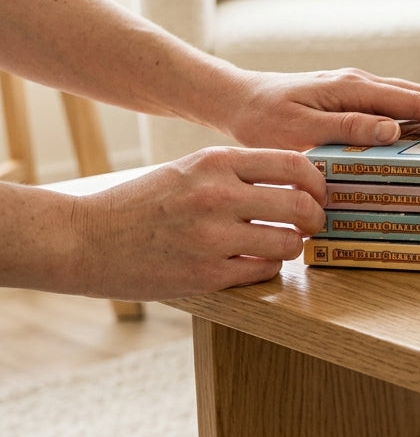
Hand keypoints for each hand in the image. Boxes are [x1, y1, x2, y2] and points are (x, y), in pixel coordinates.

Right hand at [71, 147, 325, 300]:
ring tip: (279, 245)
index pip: (295, 164)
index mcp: (216, 162)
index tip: (318, 194)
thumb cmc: (143, 203)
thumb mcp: (191, 169)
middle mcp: (217, 195)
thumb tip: (298, 177)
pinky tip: (253, 263)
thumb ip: (239, 171)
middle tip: (310, 225)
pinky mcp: (205, 275)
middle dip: (314, 219)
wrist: (84, 238)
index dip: (318, 182)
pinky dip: (267, 269)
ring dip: (291, 247)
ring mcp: (211, 237)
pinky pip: (264, 272)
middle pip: (300, 205)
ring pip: (288, 243)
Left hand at [218, 68, 419, 150]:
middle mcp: (363, 83)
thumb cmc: (261, 120)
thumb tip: (394, 129)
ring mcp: (360, 89)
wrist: (234, 99)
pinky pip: (401, 105)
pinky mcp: (355, 99)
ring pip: (417, 98)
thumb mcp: (299, 130)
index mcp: (354, 88)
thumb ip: (346, 129)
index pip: (414, 101)